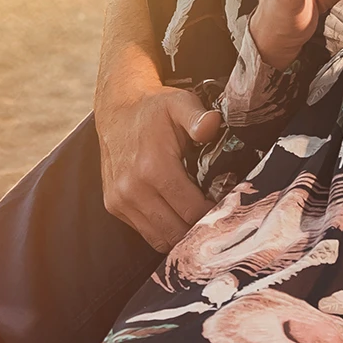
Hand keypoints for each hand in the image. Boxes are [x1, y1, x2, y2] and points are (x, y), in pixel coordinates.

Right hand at [96, 82, 219, 250]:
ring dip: (182, 236)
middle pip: (176, 232)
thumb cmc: (153, 109)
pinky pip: (145, 232)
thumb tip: (212, 125)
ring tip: (200, 223)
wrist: (116, 109)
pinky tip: (178, 218)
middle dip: (200, 231)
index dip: (214, 215)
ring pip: (160, 239)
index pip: (191, 210)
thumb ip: (198, 117)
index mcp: (153, 167)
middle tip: (219, 222)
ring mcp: (120, 201)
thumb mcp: (179, 103)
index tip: (228, 211)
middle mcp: (133, 189)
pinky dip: (164, 231)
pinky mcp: (114, 206)